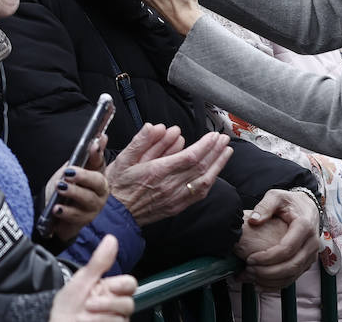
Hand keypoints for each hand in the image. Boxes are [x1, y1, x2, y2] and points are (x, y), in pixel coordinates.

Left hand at [42, 135, 109, 241]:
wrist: (56, 212)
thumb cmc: (66, 188)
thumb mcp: (71, 169)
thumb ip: (84, 156)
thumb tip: (101, 137)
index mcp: (97, 174)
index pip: (100, 161)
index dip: (97, 153)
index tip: (93, 145)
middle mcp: (100, 191)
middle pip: (97, 181)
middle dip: (83, 176)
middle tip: (68, 173)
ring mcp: (94, 206)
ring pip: (88, 199)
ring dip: (73, 192)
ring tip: (61, 188)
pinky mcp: (85, 220)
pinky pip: (77, 216)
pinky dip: (66, 211)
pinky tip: (57, 208)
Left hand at [49, 235, 136, 320]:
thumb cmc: (68, 305)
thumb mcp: (82, 280)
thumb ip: (99, 262)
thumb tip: (111, 238)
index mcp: (109, 289)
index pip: (129, 284)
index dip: (123, 285)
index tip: (109, 286)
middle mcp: (114, 305)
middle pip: (129, 303)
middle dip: (108, 304)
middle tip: (90, 304)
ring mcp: (113, 319)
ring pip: (122, 318)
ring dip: (101, 317)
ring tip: (85, 315)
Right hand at [105, 124, 231, 224]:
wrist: (115, 215)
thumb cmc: (118, 185)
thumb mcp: (123, 158)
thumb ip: (142, 141)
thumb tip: (158, 127)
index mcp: (157, 172)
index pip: (190, 157)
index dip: (205, 145)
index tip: (213, 135)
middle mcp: (169, 186)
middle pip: (201, 168)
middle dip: (215, 151)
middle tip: (223, 138)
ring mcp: (175, 199)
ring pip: (204, 181)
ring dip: (218, 165)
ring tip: (226, 152)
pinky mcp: (177, 207)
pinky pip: (199, 194)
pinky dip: (210, 182)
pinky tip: (215, 172)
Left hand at [234, 189, 319, 290]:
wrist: (308, 208)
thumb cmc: (289, 202)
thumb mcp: (276, 196)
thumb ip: (265, 206)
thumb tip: (254, 220)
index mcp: (304, 226)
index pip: (287, 248)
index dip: (268, 257)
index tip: (249, 259)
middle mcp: (312, 243)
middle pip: (291, 266)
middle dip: (268, 272)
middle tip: (248, 271)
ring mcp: (311, 255)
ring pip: (293, 275)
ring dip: (271, 280)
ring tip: (250, 278)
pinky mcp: (307, 262)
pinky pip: (294, 278)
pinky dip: (277, 284)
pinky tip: (260, 285)